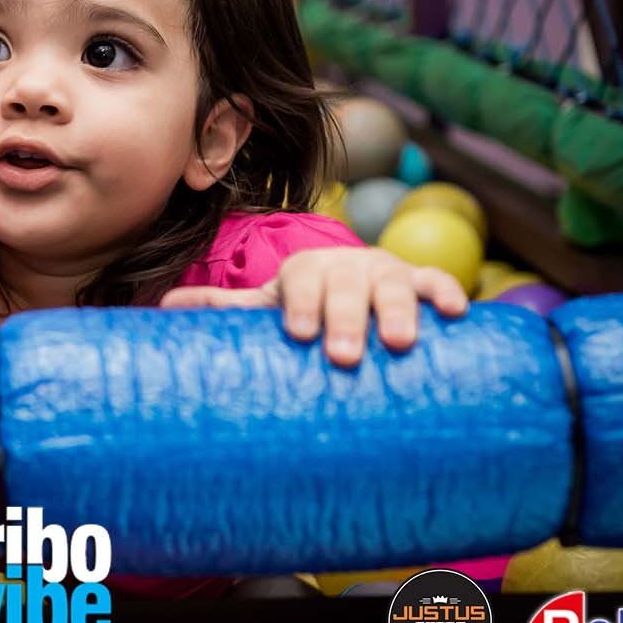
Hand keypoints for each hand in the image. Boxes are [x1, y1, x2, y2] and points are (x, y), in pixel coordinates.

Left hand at [159, 247, 469, 367]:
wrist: (353, 285)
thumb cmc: (304, 304)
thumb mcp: (266, 303)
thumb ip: (224, 307)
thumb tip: (164, 305)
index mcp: (306, 271)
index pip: (301, 283)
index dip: (301, 304)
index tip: (299, 334)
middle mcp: (347, 268)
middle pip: (347, 287)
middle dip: (346, 318)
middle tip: (343, 355)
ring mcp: (387, 274)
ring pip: (396, 285)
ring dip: (399, 310)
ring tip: (399, 342)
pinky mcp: (423, 284)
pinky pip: (439, 283)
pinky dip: (448, 293)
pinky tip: (457, 314)